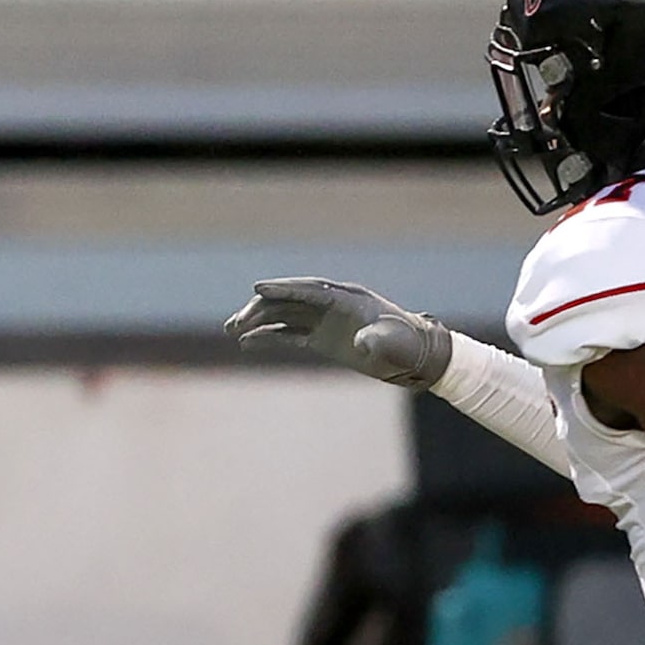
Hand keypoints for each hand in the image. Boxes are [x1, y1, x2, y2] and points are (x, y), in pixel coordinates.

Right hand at [226, 278, 451, 387]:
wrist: (413, 355)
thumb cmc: (406, 344)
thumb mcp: (393, 342)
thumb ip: (377, 340)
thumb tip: (363, 342)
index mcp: (346, 299)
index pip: (309, 290)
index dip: (283, 289)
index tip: (258, 288)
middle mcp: (331, 305)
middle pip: (289, 301)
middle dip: (261, 309)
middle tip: (236, 321)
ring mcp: (324, 321)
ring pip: (284, 316)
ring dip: (258, 321)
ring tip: (231, 329)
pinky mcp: (321, 338)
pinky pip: (289, 334)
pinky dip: (268, 337)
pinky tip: (247, 342)